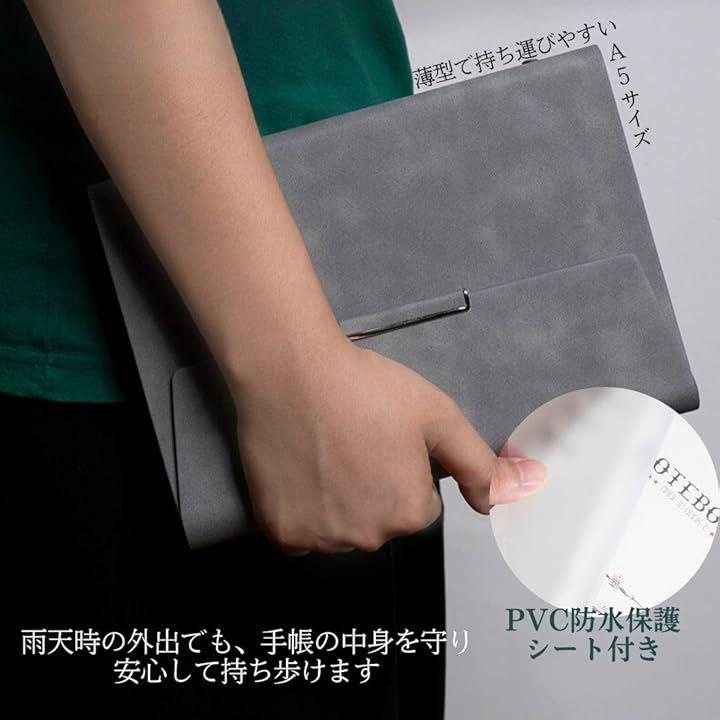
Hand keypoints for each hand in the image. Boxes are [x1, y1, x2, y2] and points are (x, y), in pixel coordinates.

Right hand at [232, 340, 546, 554]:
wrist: (291, 371)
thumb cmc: (365, 387)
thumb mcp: (438, 416)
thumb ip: (480, 463)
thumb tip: (526, 491)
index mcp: (411, 512)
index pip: (420, 505)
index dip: (404, 469)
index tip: (383, 438)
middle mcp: (369, 537)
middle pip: (381, 520)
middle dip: (373, 489)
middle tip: (352, 440)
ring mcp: (322, 539)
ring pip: (341, 528)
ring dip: (336, 501)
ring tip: (324, 450)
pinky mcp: (282, 533)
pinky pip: (301, 535)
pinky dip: (302, 511)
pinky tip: (300, 472)